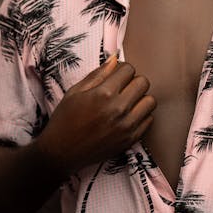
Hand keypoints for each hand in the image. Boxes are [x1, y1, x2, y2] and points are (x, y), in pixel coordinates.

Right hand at [35, 54, 154, 177]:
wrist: (61, 153)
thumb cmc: (65, 120)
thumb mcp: (75, 92)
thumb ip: (98, 74)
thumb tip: (115, 59)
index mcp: (103, 94)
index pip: (129, 69)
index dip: (122, 70)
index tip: (116, 76)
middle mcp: (118, 109)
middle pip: (143, 83)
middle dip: (133, 81)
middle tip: (122, 88)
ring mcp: (126, 126)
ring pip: (150, 101)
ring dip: (140, 98)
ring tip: (127, 103)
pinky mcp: (130, 140)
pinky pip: (149, 120)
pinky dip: (141, 116)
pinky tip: (127, 117)